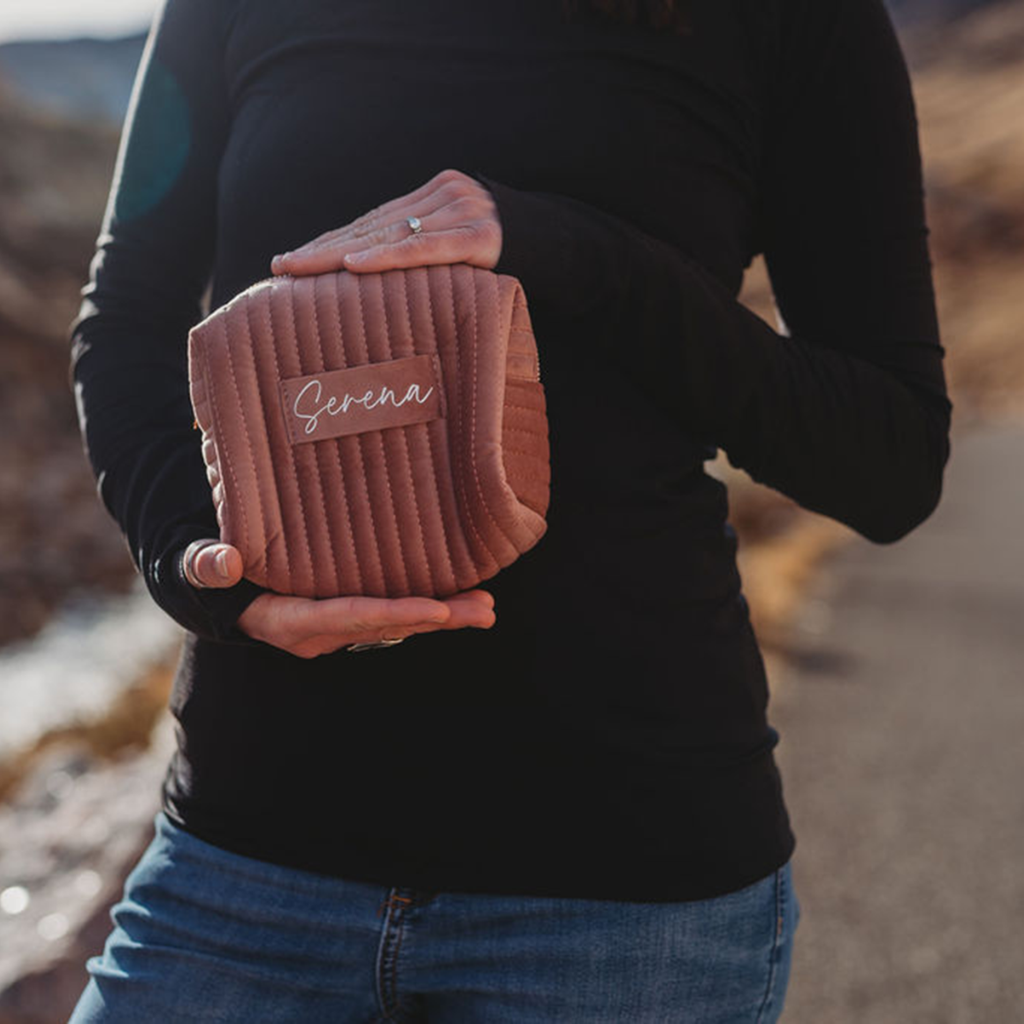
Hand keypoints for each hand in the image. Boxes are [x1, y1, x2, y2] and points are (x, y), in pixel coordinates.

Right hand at [181, 539, 495, 658]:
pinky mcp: (345, 617)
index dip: (391, 614)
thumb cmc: (208, 571)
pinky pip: (390, 617)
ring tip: (487, 608)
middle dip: (435, 620)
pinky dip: (426, 609)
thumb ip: (206, 564)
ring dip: (442, 618)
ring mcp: (334, 628)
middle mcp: (317, 633)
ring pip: (394, 625)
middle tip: (484, 610)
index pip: (346, 617)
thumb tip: (220, 563)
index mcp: (288, 620)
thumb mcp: (198, 564)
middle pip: (383, 626)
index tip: (436, 610)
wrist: (216, 591)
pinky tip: (461, 601)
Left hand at [269, 169, 500, 276]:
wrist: (573, 249)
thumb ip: (427, 249)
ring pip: (390, 236)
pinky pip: (427, 250)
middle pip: (371, 226)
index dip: (330, 240)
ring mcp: (465, 211)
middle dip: (322, 249)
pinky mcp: (483, 236)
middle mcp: (445, 193)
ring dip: (340, 257)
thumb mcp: (464, 248)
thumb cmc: (513, 259)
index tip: (292, 260)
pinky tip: (353, 267)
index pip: (372, 220)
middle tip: (280, 267)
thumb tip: (378, 281)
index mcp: (435, 195)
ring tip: (300, 272)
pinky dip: (389, 259)